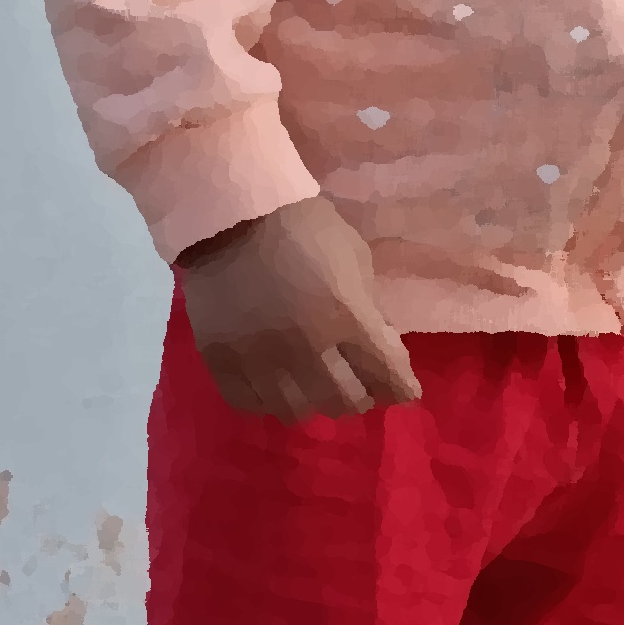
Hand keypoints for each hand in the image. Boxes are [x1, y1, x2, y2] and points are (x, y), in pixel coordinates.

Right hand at [173, 195, 424, 423]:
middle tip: (356, 386)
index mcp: (346, 316)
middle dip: (360, 397)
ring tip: (312, 388)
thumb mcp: (355, 257)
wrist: (233, 213)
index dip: (401, 388)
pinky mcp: (221, 359)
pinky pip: (249, 403)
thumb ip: (370, 306)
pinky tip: (273, 387)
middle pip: (344, 402)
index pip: (389, 375)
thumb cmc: (305, 228)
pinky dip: (267, 401)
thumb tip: (380, 345)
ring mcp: (259, 357)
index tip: (402, 389)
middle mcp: (305, 346)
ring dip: (312, 402)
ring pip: (296, 411)